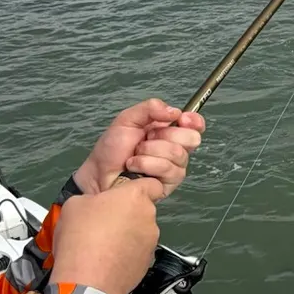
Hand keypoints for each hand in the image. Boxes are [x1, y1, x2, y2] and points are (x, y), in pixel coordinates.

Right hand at [52, 176, 162, 293]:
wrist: (85, 282)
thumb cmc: (81, 244)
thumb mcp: (74, 204)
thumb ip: (91, 198)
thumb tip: (92, 203)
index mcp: (133, 198)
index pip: (151, 184)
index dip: (137, 186)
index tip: (126, 191)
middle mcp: (147, 219)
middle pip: (141, 209)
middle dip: (124, 213)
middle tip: (102, 220)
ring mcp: (149, 242)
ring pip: (139, 230)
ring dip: (124, 233)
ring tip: (101, 241)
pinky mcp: (146, 262)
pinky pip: (137, 250)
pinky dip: (125, 252)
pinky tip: (106, 256)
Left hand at [73, 98, 205, 197]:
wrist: (98, 174)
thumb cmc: (111, 149)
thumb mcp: (127, 119)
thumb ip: (150, 109)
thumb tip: (175, 111)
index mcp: (167, 130)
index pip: (195, 124)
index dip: (193, 121)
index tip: (182, 119)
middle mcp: (174, 149)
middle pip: (192, 138)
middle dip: (165, 136)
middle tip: (145, 139)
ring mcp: (173, 168)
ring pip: (178, 154)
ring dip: (150, 151)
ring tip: (134, 155)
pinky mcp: (169, 184)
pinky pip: (168, 169)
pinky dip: (147, 164)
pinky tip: (134, 167)